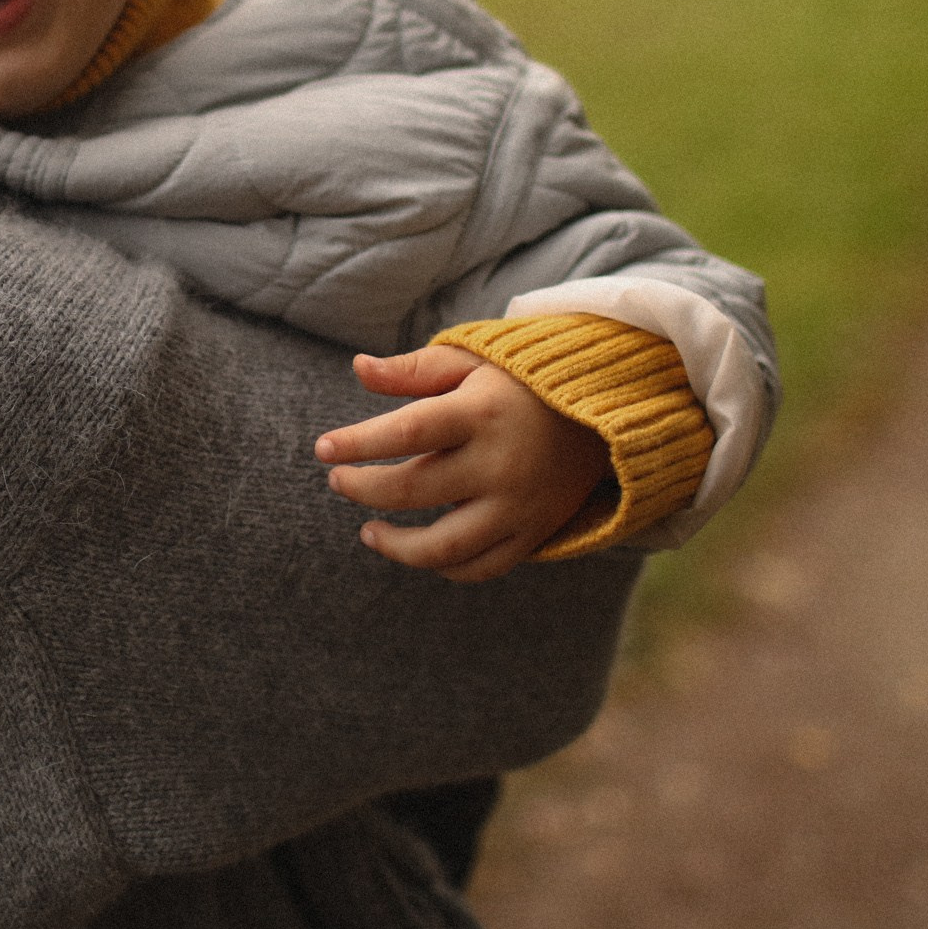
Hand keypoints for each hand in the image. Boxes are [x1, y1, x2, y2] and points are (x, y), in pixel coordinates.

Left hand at [314, 346, 612, 582]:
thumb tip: (358, 368)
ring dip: (396, 545)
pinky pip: (480, 568)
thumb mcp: (472, 361)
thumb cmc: (521, 381)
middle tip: (337, 481)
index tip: (322, 449)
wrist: (604, 412)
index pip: (406, 432)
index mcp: (482, 412)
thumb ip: (414, 369)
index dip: (358, 443)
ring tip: (368, 531)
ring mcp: (519, 506)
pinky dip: (442, 567)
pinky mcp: (533, 534)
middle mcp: (501, 464)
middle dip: (363, 489)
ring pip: (444, 547)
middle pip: (414, 489)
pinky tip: (417, 549)